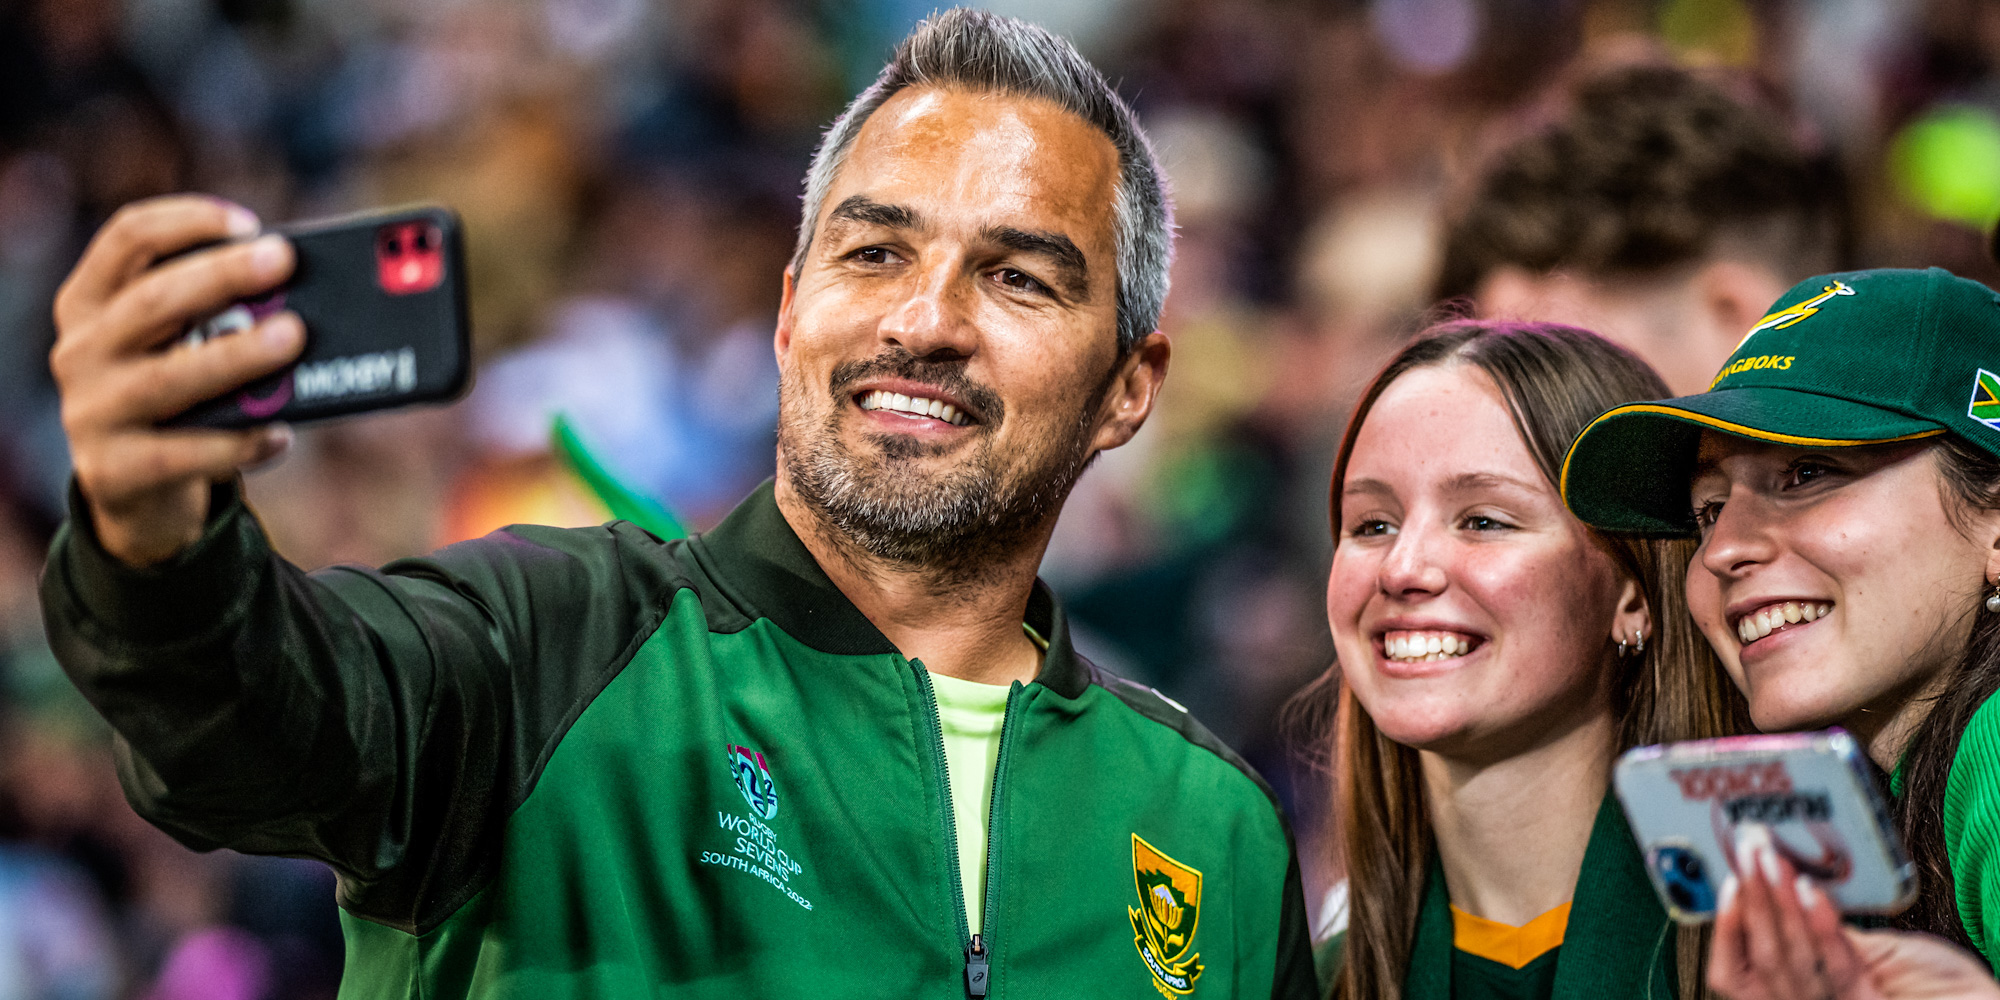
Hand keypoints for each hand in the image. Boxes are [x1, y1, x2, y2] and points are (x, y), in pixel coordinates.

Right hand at [51, 195, 303, 566]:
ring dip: (235, 354)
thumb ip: (219, 314)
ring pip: (167, 378)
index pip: (126, 239)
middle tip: (283, 259)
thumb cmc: (177, 394)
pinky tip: (281, 434)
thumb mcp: (180, 344)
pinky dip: (237, 442)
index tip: (250, 223)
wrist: (132, 485)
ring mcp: (91, 412)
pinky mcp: (113, 470)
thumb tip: (306, 294)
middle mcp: (82, 350)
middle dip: (221, 276)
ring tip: (292, 336)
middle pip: (151, 301)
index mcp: (91, 302)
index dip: (187, 221)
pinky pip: (183, 454)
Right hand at [1710, 823, 1999, 999]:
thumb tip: (1792, 895)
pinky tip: (1813, 892)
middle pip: (1762, 960)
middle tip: (1749, 853)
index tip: (1727, 883)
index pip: (1741, 972)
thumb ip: (1828, 938)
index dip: (1726, 931)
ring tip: (1774, 859)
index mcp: (1807, 994)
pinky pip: (1837, 969)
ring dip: (1776, 904)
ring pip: (1787, 962)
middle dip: (1751, 902)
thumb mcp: (1873, 956)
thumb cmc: (1944, 991)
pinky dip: (1822, 928)